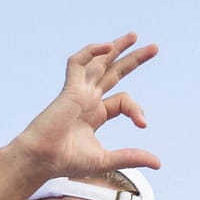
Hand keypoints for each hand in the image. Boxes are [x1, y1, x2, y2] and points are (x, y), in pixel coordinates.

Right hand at [10, 36, 160, 181]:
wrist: (41, 160)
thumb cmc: (66, 161)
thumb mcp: (106, 159)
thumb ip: (131, 157)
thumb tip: (158, 163)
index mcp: (95, 114)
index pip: (123, 101)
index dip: (137, 109)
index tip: (143, 125)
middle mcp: (87, 99)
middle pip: (114, 73)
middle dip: (134, 60)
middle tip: (155, 48)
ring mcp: (78, 92)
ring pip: (98, 63)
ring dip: (116, 48)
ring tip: (135, 36)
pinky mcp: (68, 89)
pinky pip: (77, 63)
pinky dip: (91, 52)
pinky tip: (107, 47)